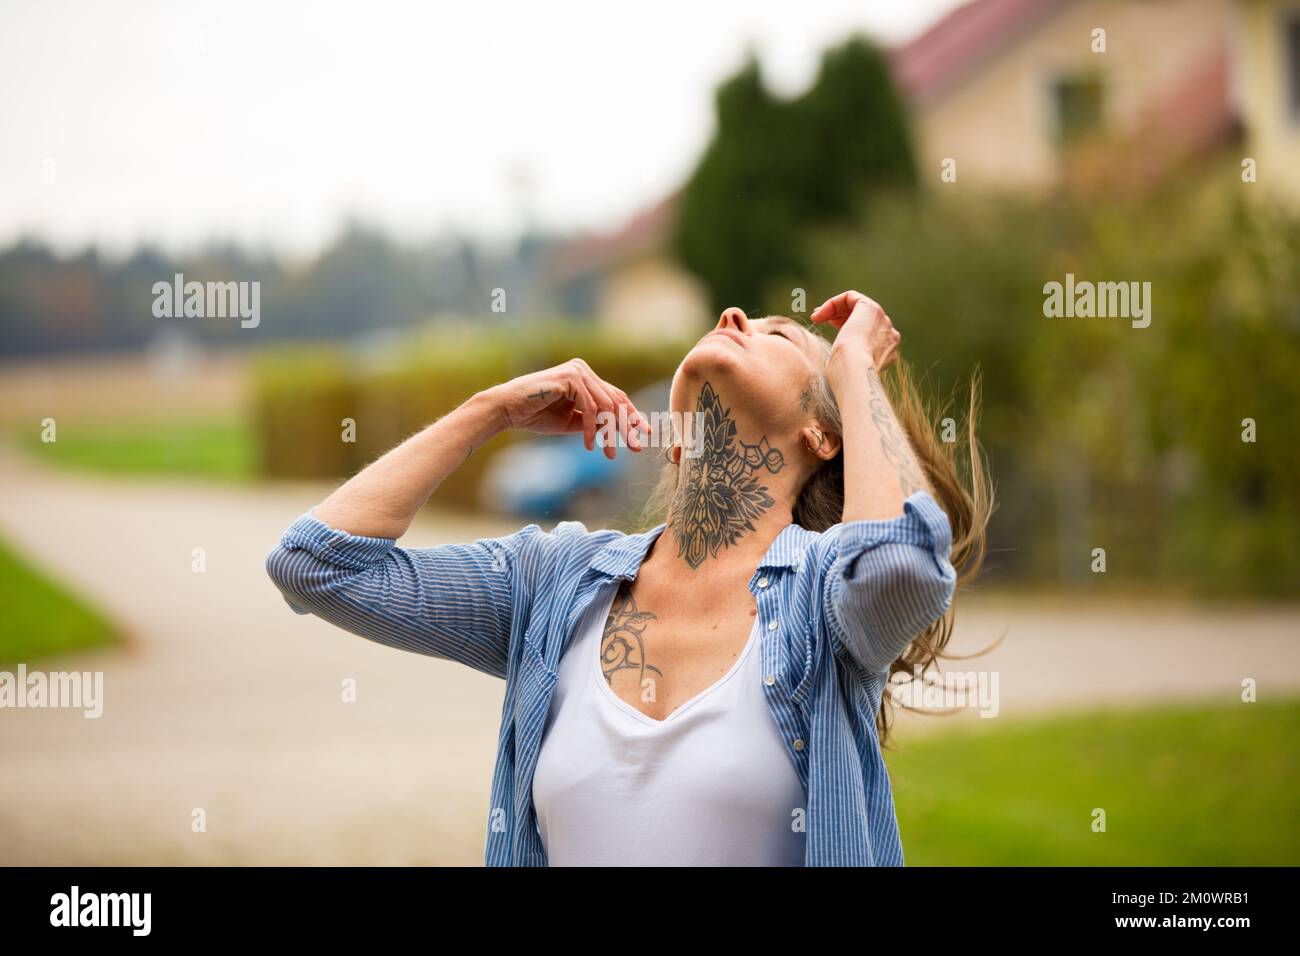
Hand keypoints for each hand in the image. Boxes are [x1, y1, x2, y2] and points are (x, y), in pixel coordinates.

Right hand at [483, 358, 645, 458]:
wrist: (508, 410)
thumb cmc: (535, 415)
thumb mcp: (571, 422)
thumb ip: (593, 421)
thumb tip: (616, 430)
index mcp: (585, 377)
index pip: (616, 396)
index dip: (632, 416)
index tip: (644, 434)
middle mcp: (583, 370)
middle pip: (615, 401)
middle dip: (626, 427)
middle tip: (635, 448)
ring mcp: (578, 371)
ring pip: (606, 406)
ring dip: (609, 433)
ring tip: (609, 454)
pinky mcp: (571, 378)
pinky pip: (591, 408)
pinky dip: (592, 429)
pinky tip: (589, 445)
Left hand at [810, 290, 900, 373]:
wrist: (855, 372)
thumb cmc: (847, 379)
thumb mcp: (849, 371)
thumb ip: (849, 362)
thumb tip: (839, 364)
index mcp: (887, 351)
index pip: (867, 332)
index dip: (845, 328)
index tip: (827, 331)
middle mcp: (889, 334)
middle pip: (863, 318)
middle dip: (839, 316)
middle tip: (819, 318)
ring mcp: (883, 321)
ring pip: (857, 306)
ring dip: (834, 309)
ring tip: (817, 317)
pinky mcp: (872, 309)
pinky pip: (850, 297)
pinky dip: (833, 303)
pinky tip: (819, 314)